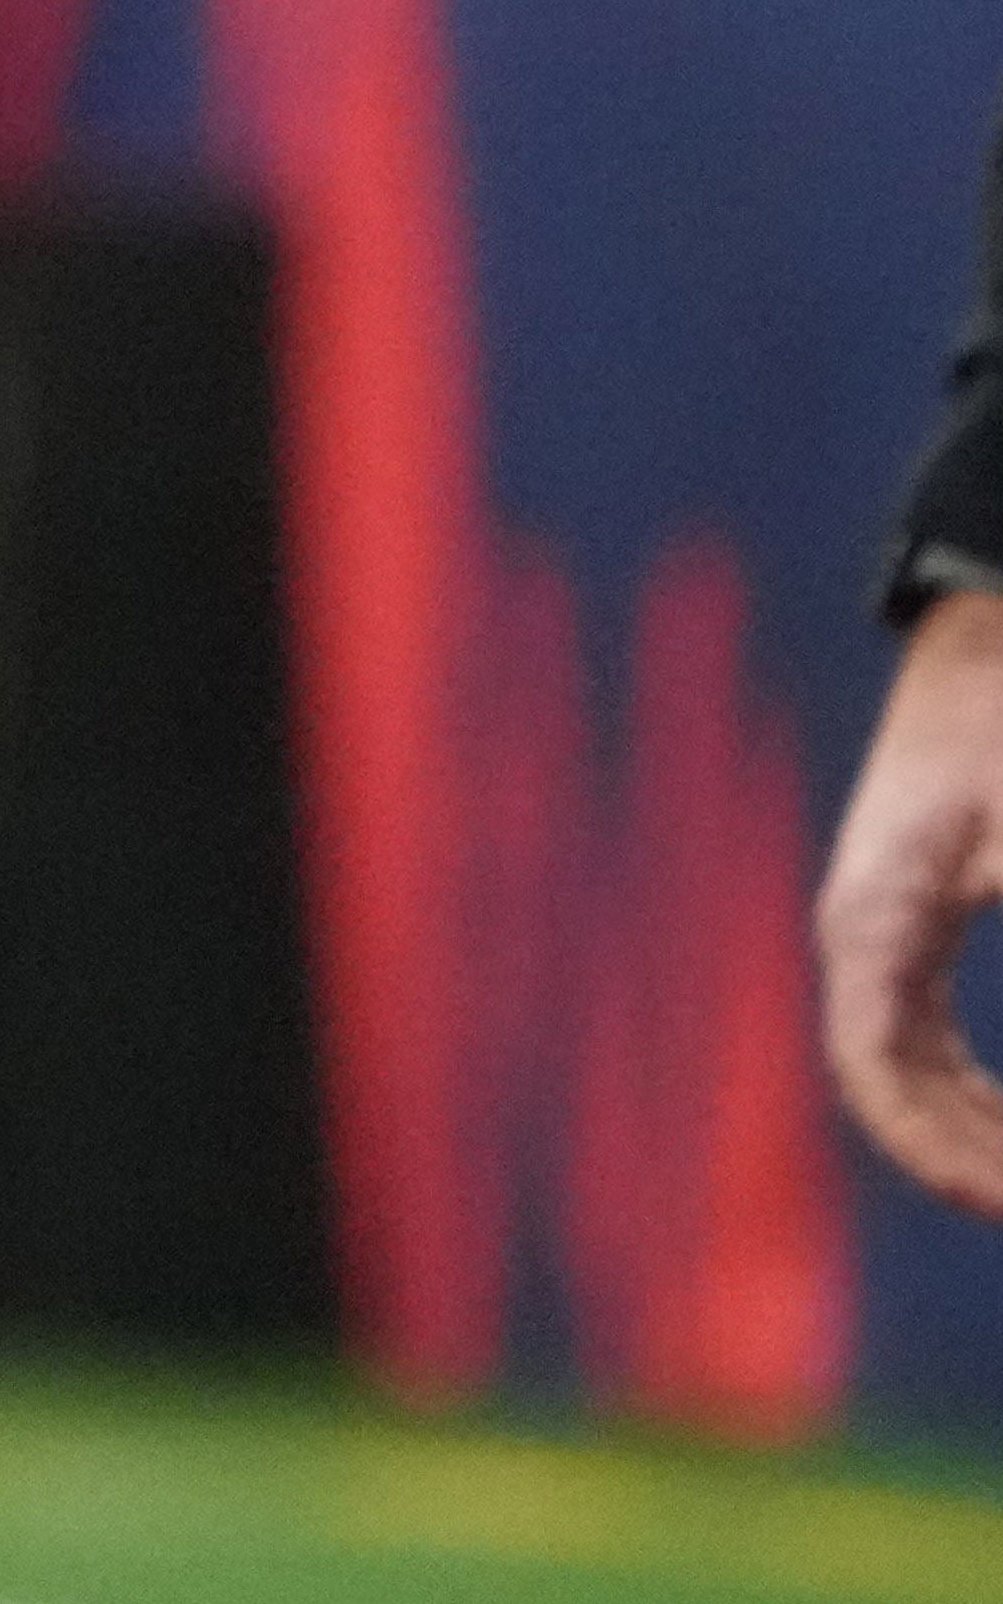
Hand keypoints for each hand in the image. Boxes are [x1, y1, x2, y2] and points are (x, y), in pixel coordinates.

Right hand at [821, 587, 1002, 1218]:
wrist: (978, 647)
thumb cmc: (1000, 726)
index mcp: (873, 918)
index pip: (873, 1068)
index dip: (931, 1149)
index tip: (996, 1201)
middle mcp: (859, 934)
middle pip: (887, 1084)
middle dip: (963, 1157)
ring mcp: (875, 930)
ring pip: (901, 1069)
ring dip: (964, 1131)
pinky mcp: (904, 922)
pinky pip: (918, 1036)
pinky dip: (967, 1092)